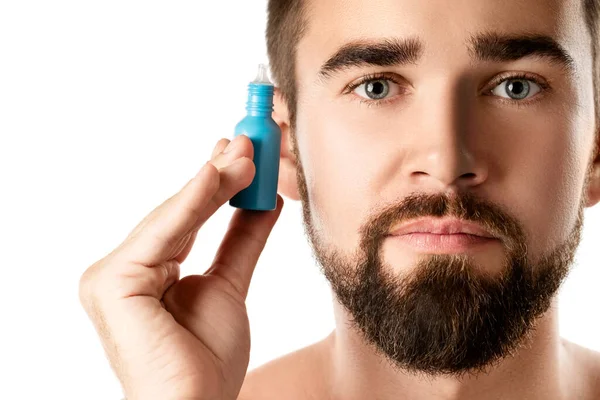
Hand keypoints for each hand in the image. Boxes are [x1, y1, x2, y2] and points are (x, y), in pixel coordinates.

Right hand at [79, 134, 283, 399]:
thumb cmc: (206, 360)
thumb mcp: (231, 283)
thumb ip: (242, 239)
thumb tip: (263, 199)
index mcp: (142, 274)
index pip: (183, 218)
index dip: (214, 183)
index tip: (243, 154)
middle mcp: (120, 271)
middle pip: (178, 212)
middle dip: (218, 173)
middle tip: (253, 140)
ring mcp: (110, 276)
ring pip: (174, 216)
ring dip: (214, 179)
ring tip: (251, 151)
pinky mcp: (112, 281)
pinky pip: (164, 231)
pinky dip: (195, 200)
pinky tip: (221, 171)